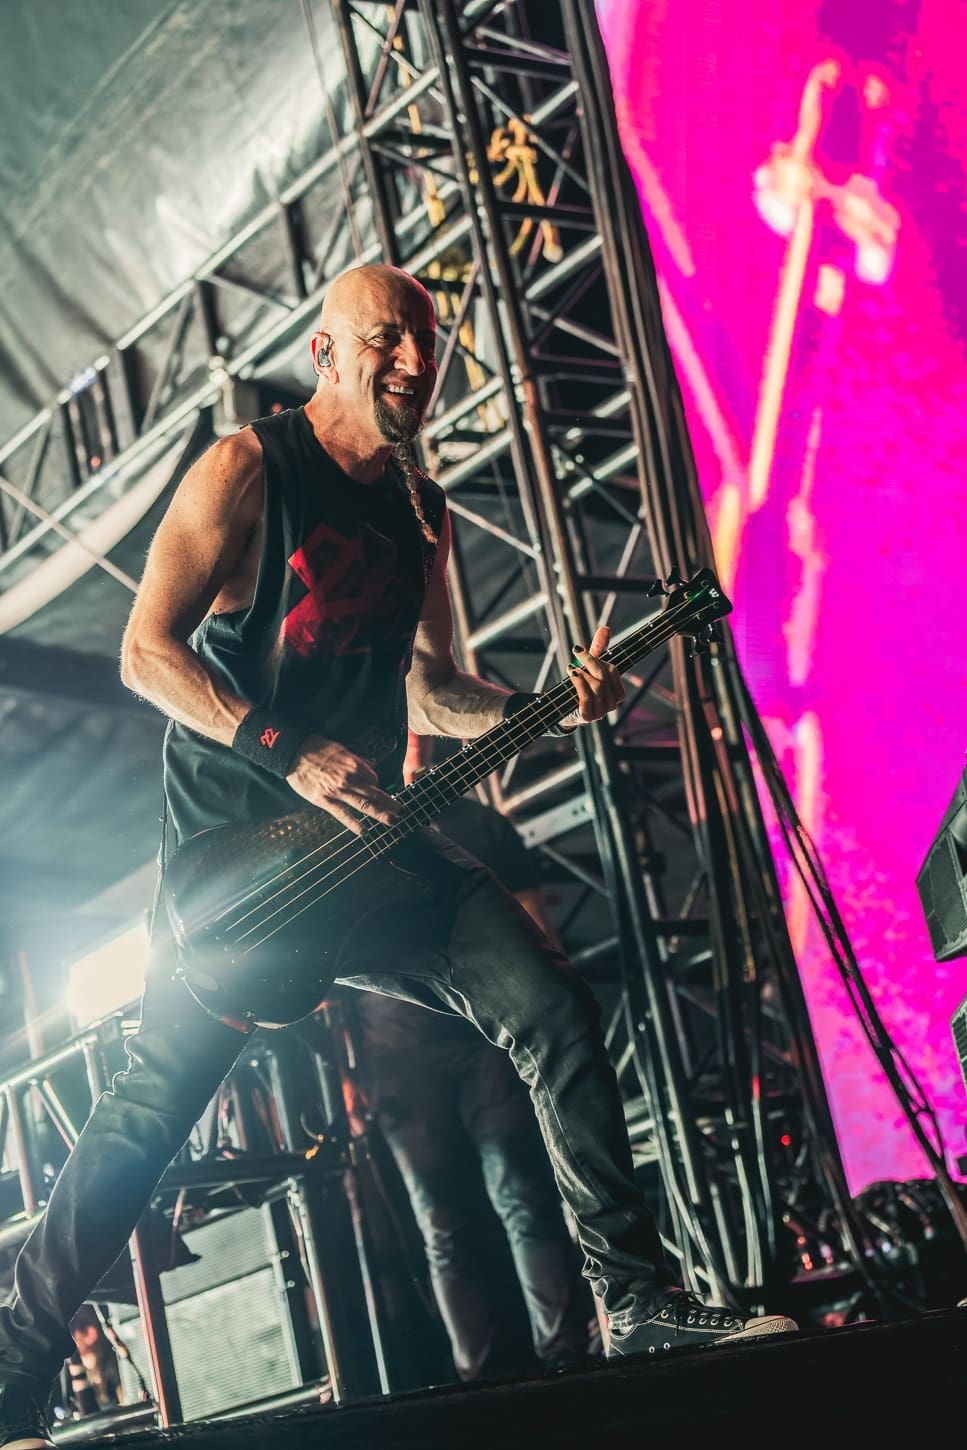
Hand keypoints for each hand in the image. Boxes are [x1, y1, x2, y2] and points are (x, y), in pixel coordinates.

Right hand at [286, 736, 401, 833]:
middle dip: (389, 803)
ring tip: (393, 821)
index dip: (377, 784)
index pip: (373, 778)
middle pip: (374, 793)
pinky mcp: (325, 800)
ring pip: (364, 804)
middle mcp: (350, 779)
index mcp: (354, 764)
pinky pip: (342, 814)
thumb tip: (370, 763)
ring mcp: (338, 791)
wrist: (293, 753)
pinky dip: (354, 824)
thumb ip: (356, 759)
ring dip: (380, 813)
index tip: (380, 790)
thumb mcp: (340, 749)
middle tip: (403, 811)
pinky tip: (364, 832)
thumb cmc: (316, 748)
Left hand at [561, 625, 624, 727]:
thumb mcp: (589, 668)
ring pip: (596, 686)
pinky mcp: (588, 717)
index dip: (598, 659)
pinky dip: (579, 683)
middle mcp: (612, 705)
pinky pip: (586, 697)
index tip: (581, 651)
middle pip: (604, 677)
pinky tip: (572, 674)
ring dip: (582, 673)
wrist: (561, 709)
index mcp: (617, 693)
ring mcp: (601, 712)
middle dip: (589, 662)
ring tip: (572, 668)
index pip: (613, 671)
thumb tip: (605, 628)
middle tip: (577, 653)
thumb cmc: (579, 686)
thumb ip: (598, 650)